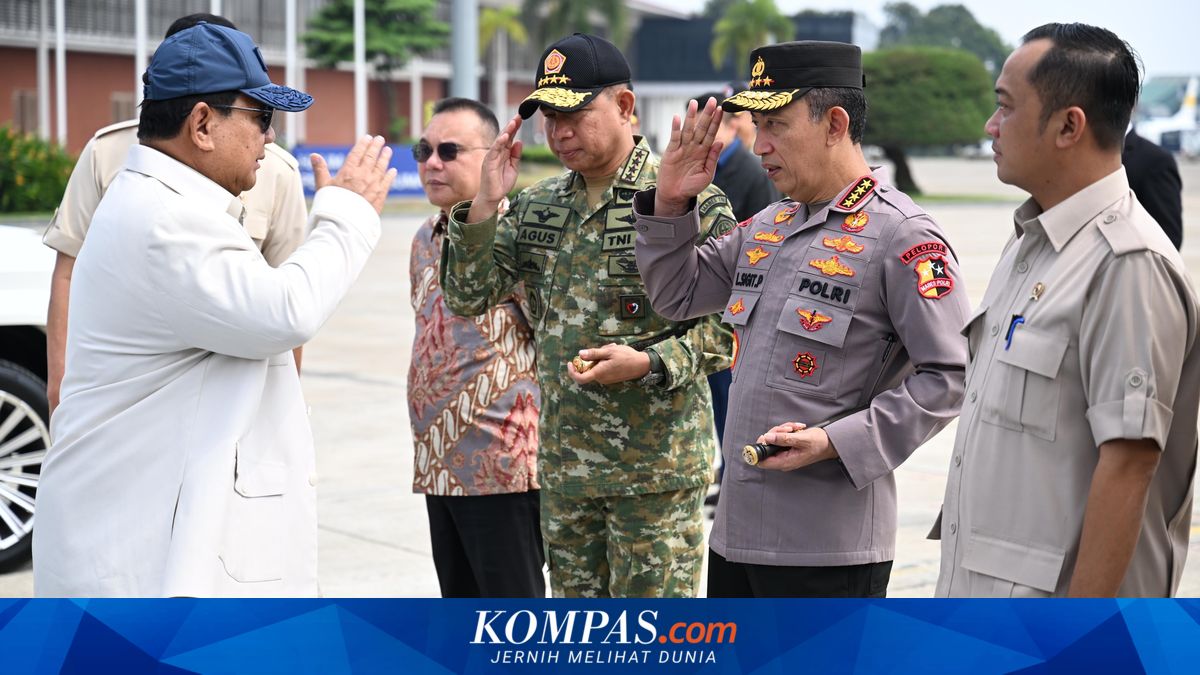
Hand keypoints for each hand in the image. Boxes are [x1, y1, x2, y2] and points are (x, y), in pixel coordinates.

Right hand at [311, 135, 396, 213]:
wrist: (344, 222)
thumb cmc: (331, 205)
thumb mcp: (322, 186)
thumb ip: (320, 169)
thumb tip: (314, 155)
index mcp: (348, 171)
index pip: (357, 153)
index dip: (363, 144)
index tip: (367, 137)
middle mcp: (362, 175)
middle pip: (371, 157)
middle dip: (376, 147)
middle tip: (380, 139)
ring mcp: (373, 185)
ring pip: (381, 167)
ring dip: (385, 158)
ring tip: (388, 150)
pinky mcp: (380, 195)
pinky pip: (387, 182)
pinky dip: (390, 175)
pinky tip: (393, 171)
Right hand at [468, 115, 523, 222]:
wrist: (493, 197)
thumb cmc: (502, 183)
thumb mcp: (513, 168)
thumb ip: (516, 155)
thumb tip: (519, 141)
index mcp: (504, 153)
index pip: (510, 137)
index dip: (515, 128)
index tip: (522, 118)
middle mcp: (497, 152)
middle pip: (505, 136)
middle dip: (512, 126)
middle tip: (519, 115)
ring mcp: (492, 156)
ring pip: (500, 141)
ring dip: (507, 131)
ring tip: (514, 122)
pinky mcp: (488, 162)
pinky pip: (494, 150)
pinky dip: (499, 143)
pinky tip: (505, 136)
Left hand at [566, 344, 650, 385]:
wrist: (642, 365)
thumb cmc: (626, 357)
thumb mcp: (609, 351)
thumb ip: (594, 354)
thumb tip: (580, 354)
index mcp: (599, 373)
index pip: (580, 378)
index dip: (572, 371)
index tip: (570, 362)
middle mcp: (601, 379)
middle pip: (587, 370)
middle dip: (591, 358)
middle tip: (603, 349)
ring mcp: (606, 379)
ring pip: (595, 368)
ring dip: (599, 358)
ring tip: (611, 349)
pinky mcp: (610, 378)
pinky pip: (602, 369)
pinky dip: (604, 361)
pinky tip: (613, 354)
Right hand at [655, 97, 723, 215]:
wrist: (676, 196)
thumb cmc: (692, 186)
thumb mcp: (707, 174)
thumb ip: (713, 158)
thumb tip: (720, 141)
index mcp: (704, 152)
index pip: (711, 133)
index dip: (716, 122)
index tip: (721, 109)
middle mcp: (693, 147)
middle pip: (701, 128)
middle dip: (707, 114)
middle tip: (712, 100)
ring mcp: (682, 148)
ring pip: (688, 129)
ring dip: (691, 116)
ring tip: (694, 103)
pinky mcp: (671, 152)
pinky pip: (674, 138)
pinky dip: (675, 128)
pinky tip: (676, 118)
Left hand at [754, 423, 838, 471]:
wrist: (829, 443)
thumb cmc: (819, 443)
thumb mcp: (801, 439)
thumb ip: (783, 439)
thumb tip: (767, 437)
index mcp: (785, 461)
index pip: (762, 461)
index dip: (760, 449)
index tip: (765, 438)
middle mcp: (783, 459)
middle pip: (767, 446)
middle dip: (775, 433)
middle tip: (787, 429)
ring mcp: (785, 453)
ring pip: (773, 439)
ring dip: (783, 430)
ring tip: (795, 428)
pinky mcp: (787, 447)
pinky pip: (780, 436)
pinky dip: (787, 430)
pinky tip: (796, 428)